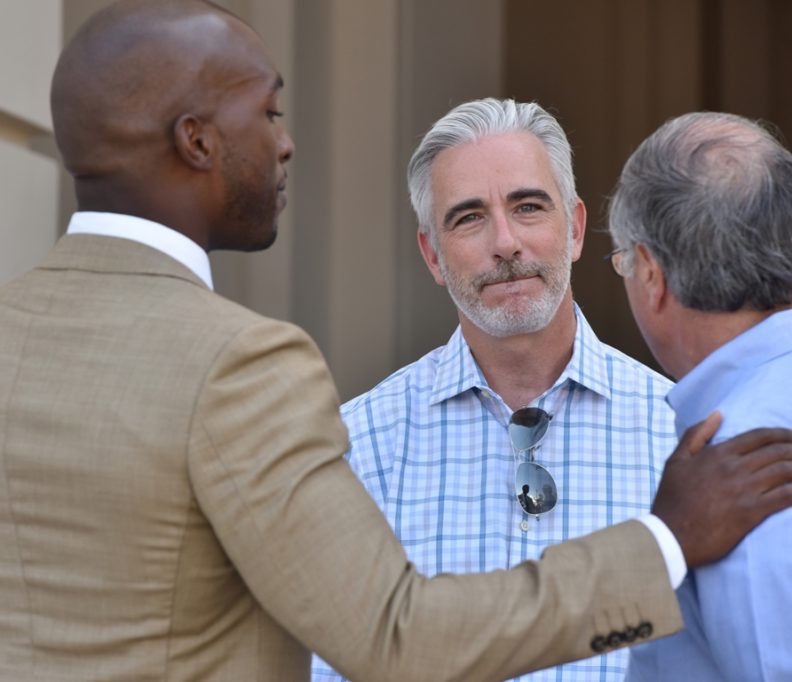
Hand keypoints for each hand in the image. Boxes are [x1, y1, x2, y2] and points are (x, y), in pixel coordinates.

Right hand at [652, 413, 791, 567]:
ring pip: (785, 471)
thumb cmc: (671, 498)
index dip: (781, 434)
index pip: (759, 436)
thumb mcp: (675, 460)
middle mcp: (734, 468)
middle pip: (777, 452)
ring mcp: (744, 490)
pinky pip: (785, 496)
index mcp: (717, 453)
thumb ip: (696, 434)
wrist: (670, 535)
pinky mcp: (752, 512)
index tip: (791, 437)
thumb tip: (718, 414)